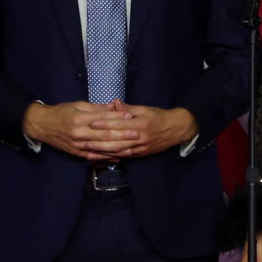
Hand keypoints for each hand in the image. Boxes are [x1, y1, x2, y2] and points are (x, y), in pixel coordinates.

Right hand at [21, 101, 142, 159]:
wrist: (42, 125)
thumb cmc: (62, 112)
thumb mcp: (78, 105)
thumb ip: (96, 107)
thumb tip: (114, 106)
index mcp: (80, 119)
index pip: (103, 119)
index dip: (118, 118)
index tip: (131, 117)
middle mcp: (79, 133)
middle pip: (104, 135)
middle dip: (122, 135)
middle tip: (137, 134)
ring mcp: (77, 144)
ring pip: (101, 148)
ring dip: (118, 148)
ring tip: (132, 147)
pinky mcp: (76, 152)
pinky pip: (94, 156)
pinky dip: (106, 157)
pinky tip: (118, 157)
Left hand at [83, 102, 198, 157]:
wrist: (177, 129)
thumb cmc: (160, 117)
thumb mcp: (146, 109)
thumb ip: (129, 108)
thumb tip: (114, 103)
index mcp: (141, 124)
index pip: (119, 124)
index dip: (105, 124)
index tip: (91, 123)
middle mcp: (140, 137)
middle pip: (116, 140)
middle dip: (99, 141)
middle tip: (83, 140)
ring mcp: (140, 147)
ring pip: (118, 151)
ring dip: (102, 152)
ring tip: (87, 151)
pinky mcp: (140, 154)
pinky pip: (123, 157)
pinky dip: (111, 158)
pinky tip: (101, 158)